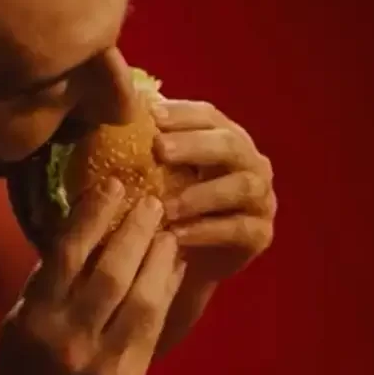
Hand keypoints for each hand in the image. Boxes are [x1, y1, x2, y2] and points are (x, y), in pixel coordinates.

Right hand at [0, 179, 186, 374]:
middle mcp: (70, 335)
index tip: (112, 184)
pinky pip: (155, 327)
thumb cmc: (22, 358)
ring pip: (141, 301)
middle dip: (135, 233)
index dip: (93, 215)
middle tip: (152, 201)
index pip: (67, 253)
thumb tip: (89, 222)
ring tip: (168, 232)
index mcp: (37, 314)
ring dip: (159, 261)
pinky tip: (173, 268)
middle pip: (110, 273)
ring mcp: (104, 360)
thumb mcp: (25, 312)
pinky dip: (166, 292)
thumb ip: (53, 275)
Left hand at [152, 99, 276, 281]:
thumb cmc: (170, 204)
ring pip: (241, 187)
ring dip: (200, 194)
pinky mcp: (261, 233)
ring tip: (165, 205)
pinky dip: (206, 230)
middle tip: (159, 149)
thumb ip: (146, 146)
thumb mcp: (158, 172)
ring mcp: (261, 198)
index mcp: (225, 136)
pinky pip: (239, 228)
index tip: (150, 115)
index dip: (181, 113)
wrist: (189, 260)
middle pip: (229, 145)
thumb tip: (112, 113)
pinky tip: (177, 234)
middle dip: (193, 145)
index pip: (208, 116)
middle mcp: (250, 162)